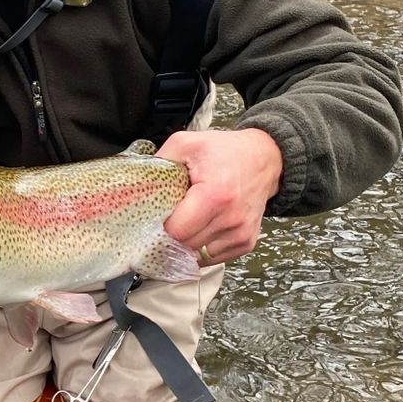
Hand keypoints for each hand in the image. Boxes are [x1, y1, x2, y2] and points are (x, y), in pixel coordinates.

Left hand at [157, 128, 282, 264]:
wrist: (263, 159)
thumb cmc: (225, 151)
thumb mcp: (186, 143)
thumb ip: (159, 162)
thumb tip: (139, 185)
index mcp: (214, 196)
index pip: (176, 231)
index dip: (161, 224)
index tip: (159, 214)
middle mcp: (231, 219)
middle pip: (185, 245)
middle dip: (173, 233)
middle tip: (173, 213)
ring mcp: (240, 234)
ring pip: (197, 255)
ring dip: (188, 240)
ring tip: (192, 216)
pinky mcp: (246, 243)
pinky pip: (213, 257)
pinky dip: (203, 245)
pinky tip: (204, 225)